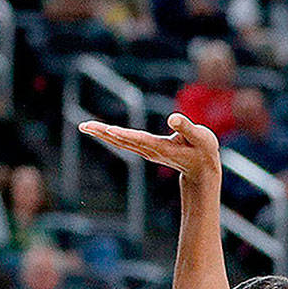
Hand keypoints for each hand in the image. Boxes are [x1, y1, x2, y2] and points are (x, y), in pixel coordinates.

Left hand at [79, 113, 220, 181]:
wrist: (202, 171)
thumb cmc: (204, 151)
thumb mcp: (201, 138)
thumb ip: (186, 128)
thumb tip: (172, 118)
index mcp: (162, 146)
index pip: (140, 139)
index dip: (125, 134)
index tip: (108, 130)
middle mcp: (150, 150)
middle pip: (123, 140)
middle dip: (103, 133)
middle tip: (83, 126)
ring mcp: (146, 151)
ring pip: (121, 141)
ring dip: (103, 134)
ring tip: (85, 126)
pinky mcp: (146, 149)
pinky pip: (124, 142)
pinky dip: (112, 135)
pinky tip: (103, 131)